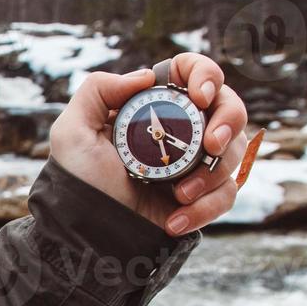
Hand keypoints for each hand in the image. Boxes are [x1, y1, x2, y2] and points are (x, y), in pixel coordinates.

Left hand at [48, 52, 250, 236]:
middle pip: (229, 106)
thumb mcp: (72, 132)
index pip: (193, 72)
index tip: (198, 97)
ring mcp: (194, 161)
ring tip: (180, 194)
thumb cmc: (79, 182)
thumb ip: (98, 90)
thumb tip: (146, 76)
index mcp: (152, 105)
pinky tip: (175, 220)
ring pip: (234, 150)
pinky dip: (205, 208)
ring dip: (212, 173)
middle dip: (229, 120)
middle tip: (211, 145)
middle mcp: (179, 128)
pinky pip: (227, 193)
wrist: (90, 233)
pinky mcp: (203, 195)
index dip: (205, 74)